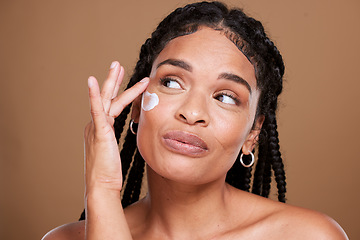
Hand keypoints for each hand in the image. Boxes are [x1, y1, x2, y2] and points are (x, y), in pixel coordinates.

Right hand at [84, 61, 148, 193]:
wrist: (102, 185)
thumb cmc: (110, 173)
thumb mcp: (114, 152)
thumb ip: (115, 141)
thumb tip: (125, 138)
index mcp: (101, 129)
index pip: (113, 105)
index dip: (120, 92)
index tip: (126, 80)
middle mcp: (96, 124)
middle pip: (107, 97)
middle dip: (113, 80)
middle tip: (117, 65)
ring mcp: (96, 127)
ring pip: (106, 99)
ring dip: (112, 81)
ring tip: (117, 66)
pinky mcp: (99, 131)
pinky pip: (96, 110)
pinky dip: (94, 95)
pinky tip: (93, 81)